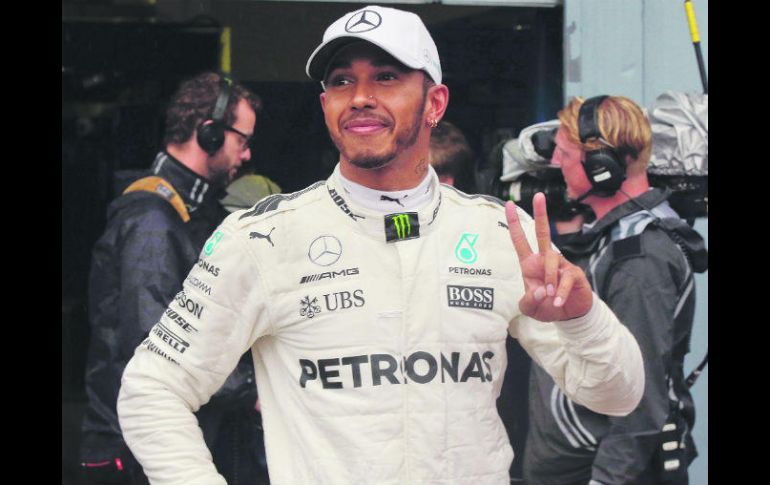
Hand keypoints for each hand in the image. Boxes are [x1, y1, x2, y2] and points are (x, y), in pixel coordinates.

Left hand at [505, 193, 592, 321]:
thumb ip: (527, 301)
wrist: (568, 316)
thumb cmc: (546, 307)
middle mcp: (545, 260)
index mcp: (530, 264)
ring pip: (553, 260)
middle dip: (540, 214)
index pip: (520, 240)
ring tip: (549, 297)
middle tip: (539, 196)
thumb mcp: (529, 308)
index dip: (514, 223)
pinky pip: (566, 278)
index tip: (509, 204)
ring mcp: (561, 265)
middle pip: (543, 233)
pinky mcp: (574, 274)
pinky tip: (557, 301)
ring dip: (549, 279)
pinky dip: (560, 292)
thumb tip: (537, 291)